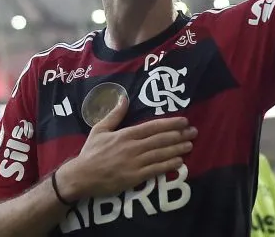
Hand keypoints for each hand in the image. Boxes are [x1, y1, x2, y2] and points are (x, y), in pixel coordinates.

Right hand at [56, 95, 196, 200]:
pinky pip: (155, 170)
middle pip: (160, 139)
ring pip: (160, 154)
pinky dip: (168, 165)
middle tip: (194, 132)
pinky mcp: (134, 177)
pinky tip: (179, 162)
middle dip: (179, 135)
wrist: (81, 176)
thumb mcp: (100, 129)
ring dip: (177, 149)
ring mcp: (134, 163)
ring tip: (190, 145)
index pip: (152, 127)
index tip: (184, 121)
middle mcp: (132, 147)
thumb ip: (115, 114)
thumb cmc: (91, 152)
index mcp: (126, 134)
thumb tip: (124, 98)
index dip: (170, 123)